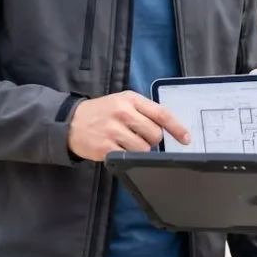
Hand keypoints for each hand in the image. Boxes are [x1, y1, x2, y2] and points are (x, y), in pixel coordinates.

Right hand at [67, 91, 190, 160]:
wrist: (70, 122)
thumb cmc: (101, 112)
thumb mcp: (121, 102)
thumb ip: (143, 111)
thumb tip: (166, 128)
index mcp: (131, 99)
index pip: (161, 113)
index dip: (177, 128)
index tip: (186, 138)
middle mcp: (123, 113)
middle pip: (155, 134)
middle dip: (153, 140)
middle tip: (141, 138)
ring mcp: (114, 130)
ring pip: (144, 148)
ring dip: (141, 150)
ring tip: (128, 144)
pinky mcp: (106, 147)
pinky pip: (129, 157)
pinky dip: (129, 156)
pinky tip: (119, 149)